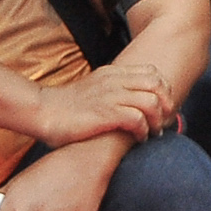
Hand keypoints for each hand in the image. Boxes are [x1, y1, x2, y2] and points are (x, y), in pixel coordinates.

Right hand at [31, 59, 172, 145]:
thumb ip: (114, 90)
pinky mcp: (105, 113)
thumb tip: (133, 104)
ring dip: (157, 120)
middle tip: (164, 122)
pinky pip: (137, 118)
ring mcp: (110, 95)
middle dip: (167, 104)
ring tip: (152, 133)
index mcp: (113, 72)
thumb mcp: (95, 90)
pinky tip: (139, 138)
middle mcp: (115, 80)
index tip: (163, 108)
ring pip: (151, 101)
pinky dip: (143, 130)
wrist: (43, 111)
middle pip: (157, 83)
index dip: (164, 90)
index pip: (152, 72)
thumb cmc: (67, 108)